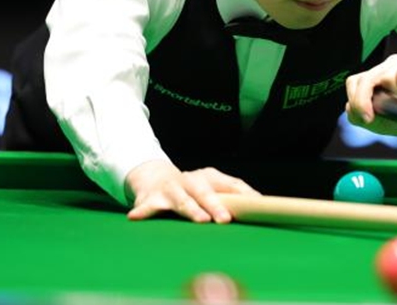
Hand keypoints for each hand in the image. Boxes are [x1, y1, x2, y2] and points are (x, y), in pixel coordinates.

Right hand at [125, 160, 257, 223]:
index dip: (242, 194)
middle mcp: (190, 181)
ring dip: (191, 209)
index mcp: (209, 177)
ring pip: (181, 199)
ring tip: (200, 219)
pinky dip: (142, 211)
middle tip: (225, 219)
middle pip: (205, 192)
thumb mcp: (212, 188)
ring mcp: (171, 189)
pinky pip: (146, 206)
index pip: (229, 184)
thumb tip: (261, 203)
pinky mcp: (150, 198)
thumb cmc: (192, 188)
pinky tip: (135, 217)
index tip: (255, 204)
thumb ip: (233, 196)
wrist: (154, 177)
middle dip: (216, 205)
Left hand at [344, 53, 396, 137]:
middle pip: (365, 78)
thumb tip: (349, 108)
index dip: (355, 100)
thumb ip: (366, 118)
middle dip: (363, 100)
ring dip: (393, 96)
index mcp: (378, 78)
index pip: (355, 82)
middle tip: (370, 118)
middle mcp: (389, 66)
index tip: (365, 119)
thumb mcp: (388, 123)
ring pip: (385, 75)